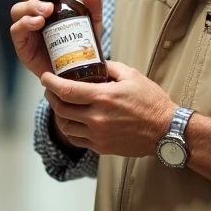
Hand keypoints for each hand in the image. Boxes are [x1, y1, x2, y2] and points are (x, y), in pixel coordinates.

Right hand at [9, 0, 103, 79]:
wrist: (76, 72)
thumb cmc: (80, 44)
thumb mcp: (91, 25)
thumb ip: (93, 8)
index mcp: (46, 0)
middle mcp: (33, 11)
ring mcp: (25, 28)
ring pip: (18, 9)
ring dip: (32, 5)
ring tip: (48, 10)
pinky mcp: (22, 45)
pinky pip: (16, 30)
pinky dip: (25, 23)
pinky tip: (38, 22)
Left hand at [42, 61, 178, 158]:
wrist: (166, 130)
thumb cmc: (152, 101)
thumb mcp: (132, 75)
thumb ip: (109, 67)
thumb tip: (93, 62)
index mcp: (104, 97)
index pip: (66, 90)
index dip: (50, 83)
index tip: (45, 77)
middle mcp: (98, 118)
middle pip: (61, 109)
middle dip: (51, 97)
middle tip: (51, 89)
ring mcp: (98, 135)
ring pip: (65, 126)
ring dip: (59, 114)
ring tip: (61, 104)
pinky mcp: (101, 147)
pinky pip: (76, 139)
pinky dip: (70, 129)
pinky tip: (73, 120)